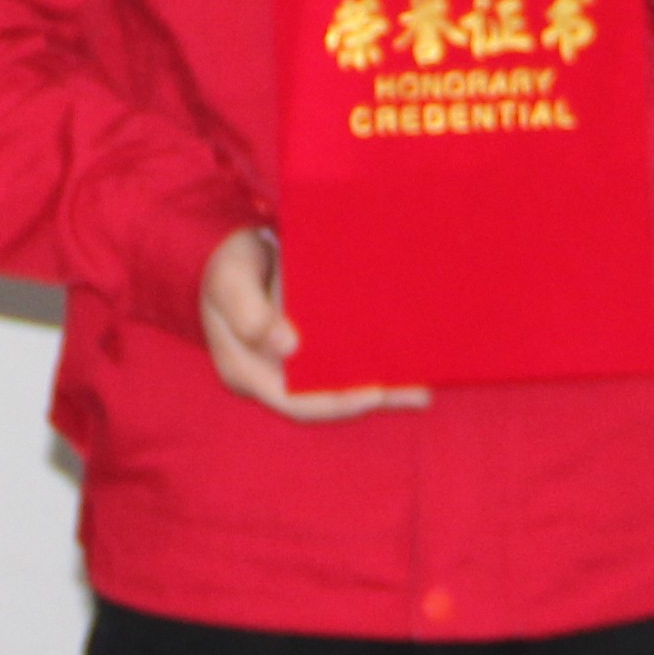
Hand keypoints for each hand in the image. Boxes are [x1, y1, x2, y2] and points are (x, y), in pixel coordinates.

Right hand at [198, 227, 426, 421]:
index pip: (294, 401)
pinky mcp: (314, 348)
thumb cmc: (229, 266)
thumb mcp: (229, 280)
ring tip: (424, 389)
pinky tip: (411, 364)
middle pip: (326, 400)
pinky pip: (347, 362)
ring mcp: (295, 365)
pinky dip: (377, 364)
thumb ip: (247, 311)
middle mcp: (274, 377)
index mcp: (246, 372)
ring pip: (342, 384)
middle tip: (416, 393)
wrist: (234, 252)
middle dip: (372, 398)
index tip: (372, 393)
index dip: (335, 402)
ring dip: (384, 388)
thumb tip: (286, 346)